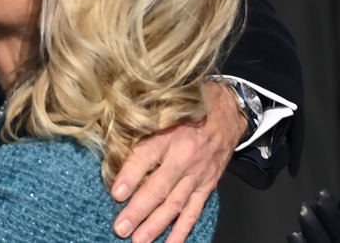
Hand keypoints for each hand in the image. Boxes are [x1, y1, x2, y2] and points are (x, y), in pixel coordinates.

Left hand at [111, 81, 246, 242]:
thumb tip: (113, 146)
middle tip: (121, 228)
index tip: (116, 193)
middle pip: (159, 188)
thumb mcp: (163, 111)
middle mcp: (185, 158)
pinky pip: (194, 211)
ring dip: (156, 225)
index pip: (146, 157)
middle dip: (138, 211)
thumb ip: (141, 129)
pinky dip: (182, 230)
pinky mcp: (207, 186)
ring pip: (175, 205)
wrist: (226, 111)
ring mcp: (198, 175)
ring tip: (139, 240)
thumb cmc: (188, 109)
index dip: (130, 176)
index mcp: (170, 135)